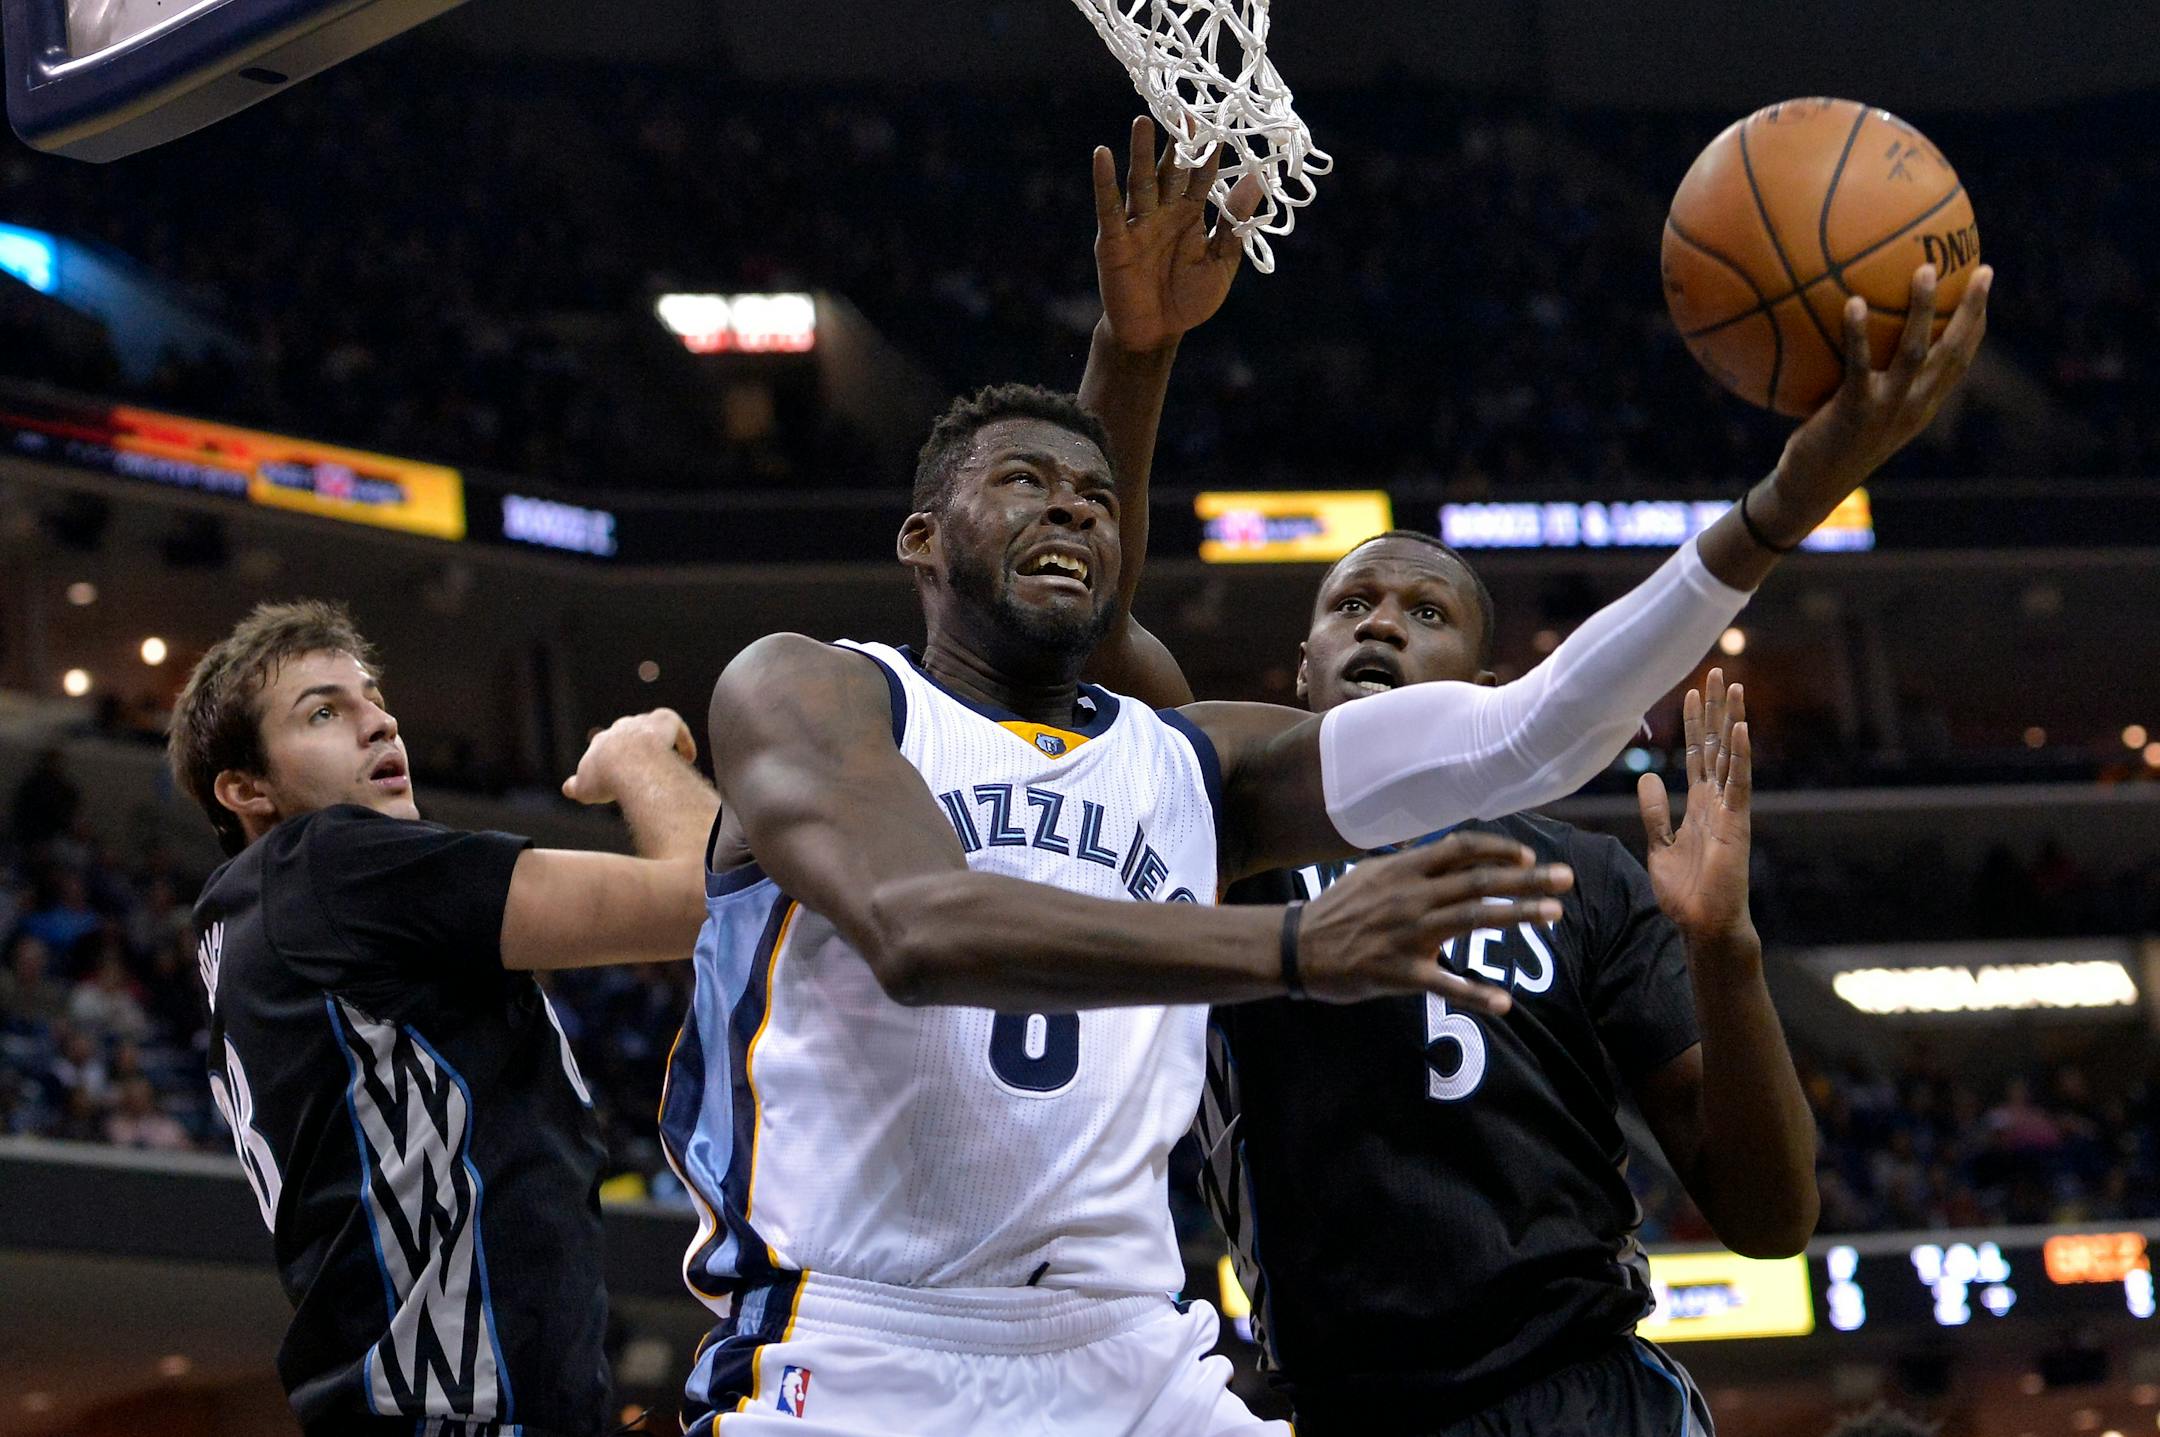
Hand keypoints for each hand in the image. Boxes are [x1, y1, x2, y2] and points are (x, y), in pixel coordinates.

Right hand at [562, 708, 696, 805]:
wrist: (625, 763)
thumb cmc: (604, 778)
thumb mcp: (584, 788)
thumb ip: (576, 786)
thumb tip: (568, 788)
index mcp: (601, 741)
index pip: (606, 746)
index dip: (614, 760)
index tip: (621, 775)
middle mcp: (621, 727)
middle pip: (628, 734)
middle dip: (635, 749)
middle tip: (643, 768)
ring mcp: (643, 723)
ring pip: (651, 728)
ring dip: (658, 744)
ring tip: (666, 762)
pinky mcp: (664, 720)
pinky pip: (676, 725)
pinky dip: (683, 740)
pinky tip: (689, 756)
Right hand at [1092, 115, 1262, 352]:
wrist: (1155, 335)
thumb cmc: (1188, 301)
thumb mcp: (1220, 264)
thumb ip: (1235, 225)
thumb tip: (1257, 182)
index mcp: (1190, 216)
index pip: (1201, 177)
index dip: (1210, 153)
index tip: (1221, 122)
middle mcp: (1163, 213)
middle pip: (1170, 170)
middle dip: (1176, 143)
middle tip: (1184, 109)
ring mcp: (1137, 224)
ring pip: (1141, 181)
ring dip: (1142, 152)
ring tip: (1144, 121)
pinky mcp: (1113, 240)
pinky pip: (1109, 207)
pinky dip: (1103, 181)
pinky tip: (1102, 153)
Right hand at [1295, 832, 1573, 1010]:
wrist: (1298, 947)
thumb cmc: (1337, 909)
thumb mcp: (1372, 873)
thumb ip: (1411, 864)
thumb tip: (1446, 851)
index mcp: (1405, 869)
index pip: (1461, 849)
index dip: (1499, 850)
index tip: (1529, 859)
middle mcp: (1411, 896)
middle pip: (1478, 881)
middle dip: (1527, 880)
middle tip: (1566, 879)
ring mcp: (1407, 933)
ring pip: (1472, 920)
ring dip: (1517, 916)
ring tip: (1554, 916)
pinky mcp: (1400, 972)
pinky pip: (1444, 984)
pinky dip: (1475, 994)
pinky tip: (1503, 1003)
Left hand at [1637, 670, 1755, 949]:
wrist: (1703, 925)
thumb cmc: (1685, 892)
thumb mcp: (1659, 844)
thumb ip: (1655, 812)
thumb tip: (1647, 779)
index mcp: (1699, 804)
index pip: (1696, 754)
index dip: (1693, 723)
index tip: (1691, 691)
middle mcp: (1717, 800)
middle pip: (1715, 745)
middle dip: (1715, 709)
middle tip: (1718, 672)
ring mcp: (1730, 810)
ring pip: (1731, 755)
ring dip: (1731, 720)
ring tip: (1733, 686)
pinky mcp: (1737, 823)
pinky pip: (1740, 783)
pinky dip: (1739, 756)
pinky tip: (1740, 729)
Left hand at [1760, 262, 1992, 536]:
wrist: (1809, 489)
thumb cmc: (1828, 444)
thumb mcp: (1859, 410)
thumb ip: (1870, 376)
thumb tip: (1856, 325)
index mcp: (1922, 405)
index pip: (1960, 359)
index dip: (1977, 321)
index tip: (1984, 282)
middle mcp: (1914, 406)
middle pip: (1953, 350)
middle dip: (1971, 309)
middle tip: (1982, 270)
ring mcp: (1887, 410)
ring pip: (1914, 352)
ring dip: (1922, 309)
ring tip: (1925, 270)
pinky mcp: (1854, 412)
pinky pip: (1858, 365)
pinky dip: (1858, 333)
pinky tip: (1854, 301)